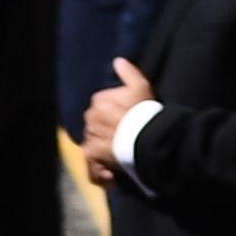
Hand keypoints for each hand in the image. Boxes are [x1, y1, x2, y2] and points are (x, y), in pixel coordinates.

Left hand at [78, 54, 150, 176]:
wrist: (145, 136)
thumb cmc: (144, 111)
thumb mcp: (140, 86)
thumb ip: (128, 72)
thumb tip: (118, 60)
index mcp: (98, 101)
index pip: (101, 107)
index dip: (114, 115)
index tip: (127, 120)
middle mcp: (90, 118)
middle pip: (96, 126)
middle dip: (107, 132)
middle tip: (124, 139)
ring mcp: (90, 137)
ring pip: (94, 144)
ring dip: (104, 151)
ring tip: (120, 156)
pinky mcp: (92, 156)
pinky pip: (93, 165)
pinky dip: (100, 172)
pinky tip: (111, 175)